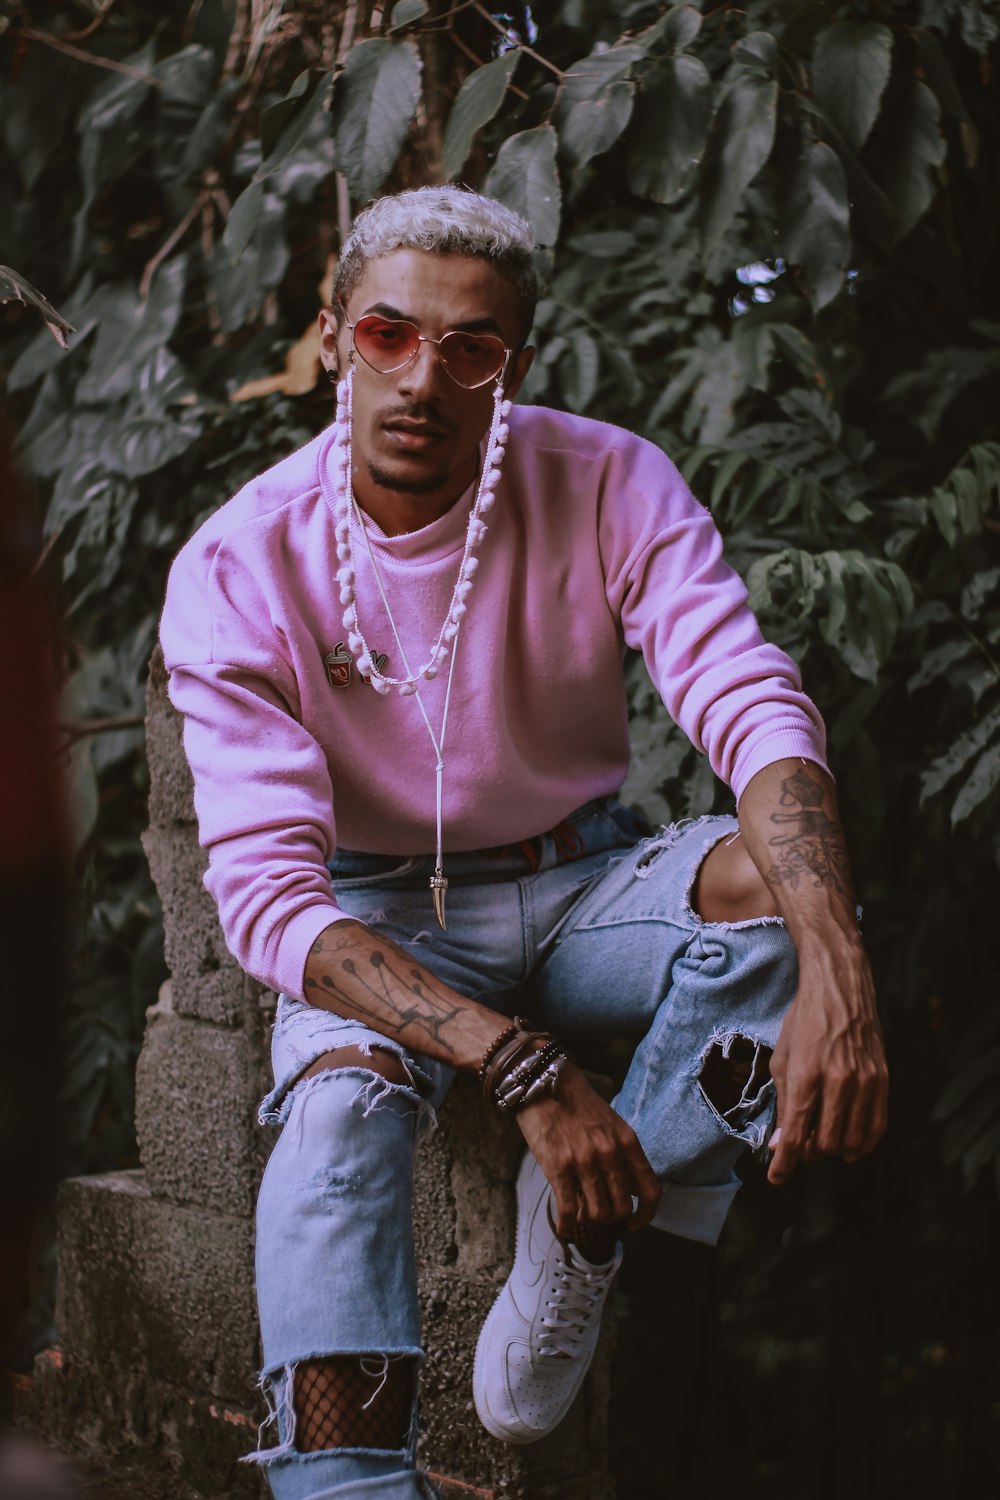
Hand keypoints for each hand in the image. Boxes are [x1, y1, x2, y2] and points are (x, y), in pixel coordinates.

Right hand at [514, 1061, 661, 1237]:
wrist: (542, 1082)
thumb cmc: (576, 1103)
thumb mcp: (610, 1124)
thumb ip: (621, 1153)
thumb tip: (625, 1188)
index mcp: (628, 1141)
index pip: (651, 1190)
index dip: (646, 1215)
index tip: (634, 1222)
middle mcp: (610, 1153)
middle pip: (622, 1208)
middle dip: (610, 1217)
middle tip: (598, 1212)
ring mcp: (585, 1161)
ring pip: (597, 1213)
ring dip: (588, 1219)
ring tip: (580, 1213)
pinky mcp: (558, 1167)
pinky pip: (569, 1210)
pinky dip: (567, 1225)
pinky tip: (564, 1226)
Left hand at [766, 940, 887, 1184]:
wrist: (840, 988)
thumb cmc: (803, 1023)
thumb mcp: (782, 1059)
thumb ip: (783, 1103)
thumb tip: (781, 1144)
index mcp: (805, 1075)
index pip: (796, 1135)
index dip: (784, 1164)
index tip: (776, 1178)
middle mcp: (837, 1081)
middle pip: (826, 1144)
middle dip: (809, 1153)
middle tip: (800, 1145)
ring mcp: (864, 1082)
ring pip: (852, 1141)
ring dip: (834, 1150)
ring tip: (822, 1142)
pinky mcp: (883, 1079)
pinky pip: (877, 1126)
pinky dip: (864, 1143)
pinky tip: (852, 1146)